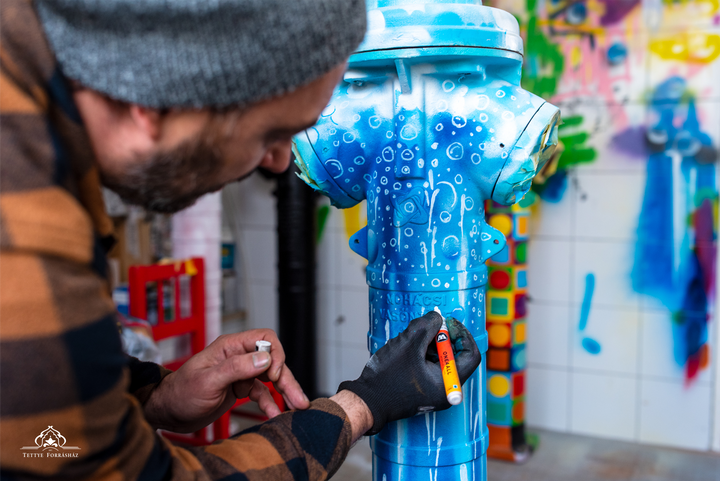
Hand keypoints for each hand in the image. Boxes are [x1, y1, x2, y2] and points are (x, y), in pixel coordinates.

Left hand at [143, 329, 309, 432]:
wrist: (169, 412)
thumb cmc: (181, 393)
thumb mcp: (208, 381)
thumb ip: (236, 368)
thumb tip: (265, 358)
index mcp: (230, 346)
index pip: (264, 338)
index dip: (274, 354)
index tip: (274, 375)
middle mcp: (238, 356)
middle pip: (272, 360)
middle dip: (287, 378)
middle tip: (298, 398)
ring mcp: (241, 372)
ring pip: (271, 378)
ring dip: (285, 391)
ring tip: (298, 406)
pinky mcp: (240, 388)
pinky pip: (262, 393)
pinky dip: (270, 403)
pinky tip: (276, 414)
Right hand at [337, 311, 480, 434]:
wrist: (367, 401)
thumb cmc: (388, 377)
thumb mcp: (409, 344)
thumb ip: (427, 326)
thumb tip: (438, 317)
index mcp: (448, 383)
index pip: (470, 354)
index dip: (462, 334)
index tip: (447, 323)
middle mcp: (445, 390)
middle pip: (456, 356)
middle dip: (442, 337)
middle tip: (427, 326)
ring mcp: (434, 392)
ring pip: (441, 360)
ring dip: (430, 344)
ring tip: (410, 339)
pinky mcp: (424, 390)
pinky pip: (431, 367)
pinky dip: (422, 354)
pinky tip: (406, 350)